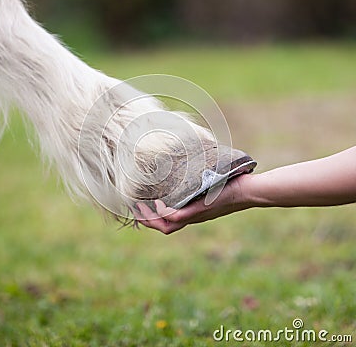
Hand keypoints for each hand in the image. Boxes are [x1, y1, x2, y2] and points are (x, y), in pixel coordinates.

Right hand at [134, 174, 253, 233]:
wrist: (248, 190)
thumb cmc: (231, 184)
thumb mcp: (210, 182)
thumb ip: (199, 176)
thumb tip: (191, 157)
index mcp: (192, 211)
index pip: (168, 220)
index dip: (153, 217)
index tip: (141, 207)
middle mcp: (192, 217)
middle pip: (164, 227)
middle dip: (147, 220)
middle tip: (136, 209)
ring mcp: (195, 215)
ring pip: (167, 226)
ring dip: (151, 219)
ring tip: (140, 207)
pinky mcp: (199, 210)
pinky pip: (176, 217)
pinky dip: (163, 213)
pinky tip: (156, 202)